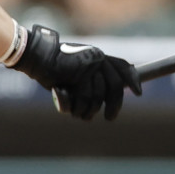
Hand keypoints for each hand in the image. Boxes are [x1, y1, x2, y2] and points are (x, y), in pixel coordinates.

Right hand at [10, 25, 141, 120]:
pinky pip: (85, 97)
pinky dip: (76, 107)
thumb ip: (89, 82)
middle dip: (115, 106)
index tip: (138, 93)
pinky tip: (69, 107)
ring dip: (88, 110)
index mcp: (97, 55)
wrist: (36, 58)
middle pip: (115, 86)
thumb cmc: (51, 69)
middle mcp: (97, 56)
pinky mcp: (81, 72)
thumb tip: (104, 101)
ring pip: (98, 96)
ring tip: (79, 113)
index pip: (121, 67)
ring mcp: (90, 63)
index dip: (132, 79)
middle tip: (110, 118)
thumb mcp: (73, 74)